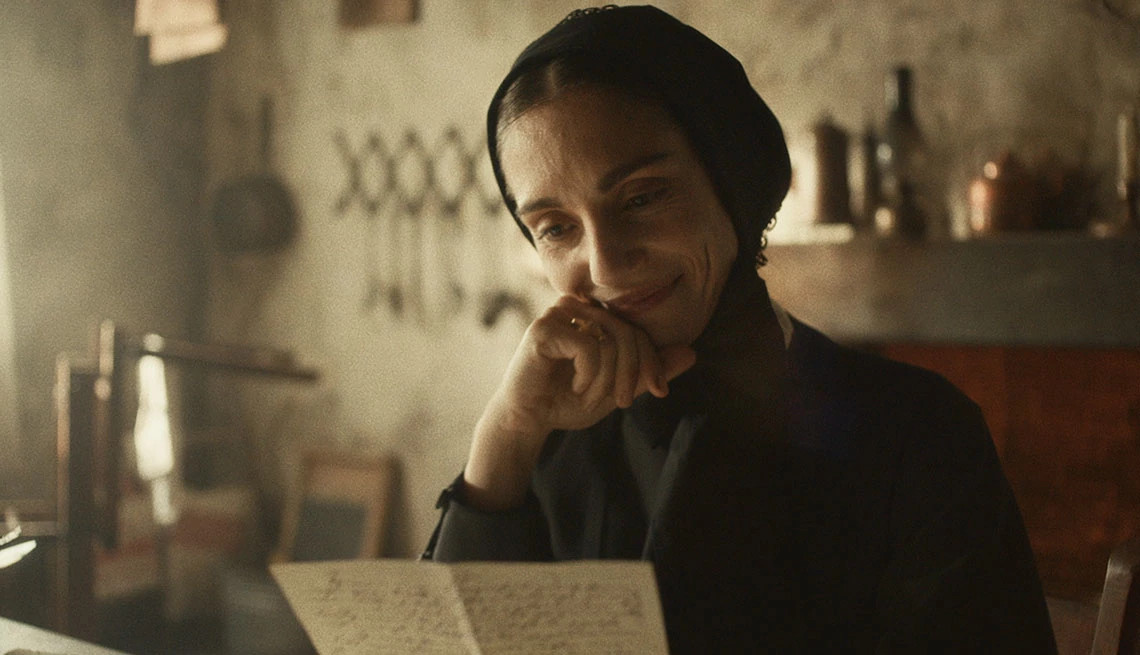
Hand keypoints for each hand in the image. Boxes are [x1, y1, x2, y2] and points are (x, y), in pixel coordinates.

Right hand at [462, 296, 696, 509]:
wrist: (529, 419)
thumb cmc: (568, 400)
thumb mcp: (618, 388)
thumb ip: (649, 371)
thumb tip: (692, 354)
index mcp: (594, 315)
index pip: (638, 330)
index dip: (653, 361)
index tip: (659, 391)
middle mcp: (577, 307)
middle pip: (628, 333)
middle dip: (632, 373)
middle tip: (623, 402)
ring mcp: (558, 313)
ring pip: (610, 340)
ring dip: (607, 378)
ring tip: (589, 395)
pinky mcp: (544, 328)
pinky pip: (589, 347)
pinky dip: (588, 375)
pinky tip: (574, 386)